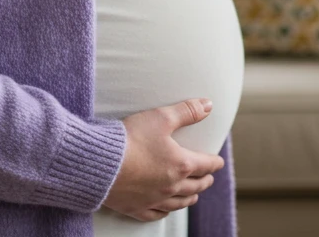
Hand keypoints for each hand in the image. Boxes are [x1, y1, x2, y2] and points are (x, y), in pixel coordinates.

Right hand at [102, 98, 224, 220]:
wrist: (100, 163)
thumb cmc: (131, 139)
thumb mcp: (161, 117)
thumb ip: (186, 111)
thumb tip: (208, 105)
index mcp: (181, 165)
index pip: (205, 165)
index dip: (214, 163)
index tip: (218, 162)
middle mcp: (172, 186)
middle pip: (195, 186)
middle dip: (204, 181)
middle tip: (208, 178)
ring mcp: (155, 200)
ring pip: (179, 203)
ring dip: (189, 197)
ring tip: (193, 195)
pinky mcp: (137, 208)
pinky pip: (157, 214)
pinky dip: (166, 211)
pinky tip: (166, 209)